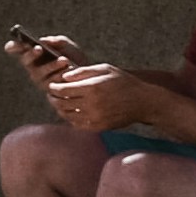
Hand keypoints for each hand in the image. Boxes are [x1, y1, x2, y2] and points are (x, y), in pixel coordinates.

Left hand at [42, 60, 157, 135]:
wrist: (143, 101)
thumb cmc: (123, 82)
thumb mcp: (105, 69)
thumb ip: (82, 71)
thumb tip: (63, 77)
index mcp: (92, 88)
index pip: (61, 90)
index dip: (53, 88)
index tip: (52, 86)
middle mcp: (92, 104)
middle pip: (61, 103)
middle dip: (53, 98)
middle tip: (52, 95)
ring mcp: (95, 118)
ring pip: (67, 115)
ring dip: (60, 109)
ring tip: (60, 103)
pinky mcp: (100, 127)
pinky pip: (77, 124)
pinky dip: (71, 118)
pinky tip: (71, 112)